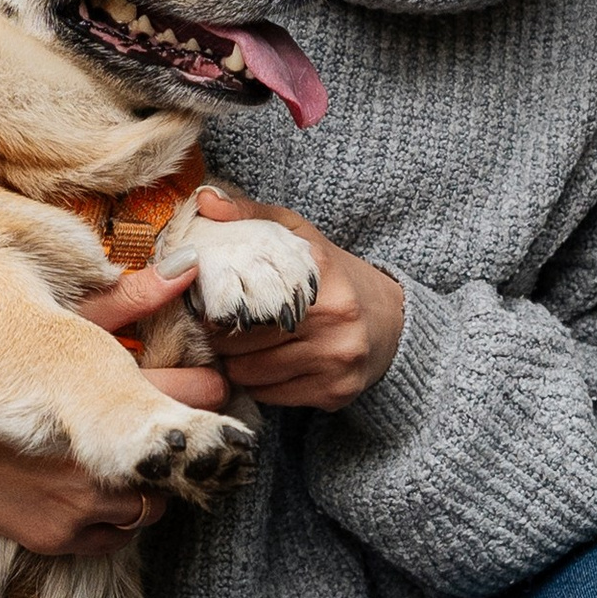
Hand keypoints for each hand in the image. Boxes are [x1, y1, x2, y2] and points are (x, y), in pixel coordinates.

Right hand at [0, 261, 229, 558]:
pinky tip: (87, 480)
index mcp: (100, 402)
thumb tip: (183, 273)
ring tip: (117, 449)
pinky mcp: (50, 537)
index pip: (193, 400)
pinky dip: (110, 513)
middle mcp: (95, 463)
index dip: (205, 389)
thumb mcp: (53, 321)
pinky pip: (114, 537)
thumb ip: (125, 303)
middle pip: (178, 463)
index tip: (204, 381)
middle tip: (160, 419)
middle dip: (174, 441)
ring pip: (150, 506)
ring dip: (145, 481)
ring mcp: (73, 508)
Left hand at [191, 188, 402, 409]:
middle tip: (218, 331)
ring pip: (250, 374)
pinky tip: (266, 367)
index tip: (207, 306)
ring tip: (240, 349)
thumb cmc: (332, 277)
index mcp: (319, 274)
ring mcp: (336, 359)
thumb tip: (205, 201)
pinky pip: (271, 397)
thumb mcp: (298, 235)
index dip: (213, 308)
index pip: (240, 301)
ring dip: (236, 365)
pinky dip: (259, 385)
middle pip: (239, 343)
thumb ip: (251, 214)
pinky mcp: (336, 392)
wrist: (390, 321)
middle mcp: (334, 318)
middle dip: (219, 339)